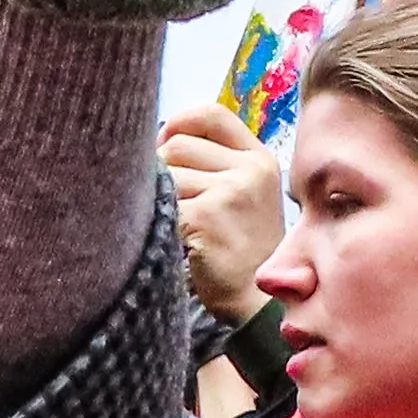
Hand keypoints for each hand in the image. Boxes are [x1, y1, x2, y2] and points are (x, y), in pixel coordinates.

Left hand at [162, 105, 280, 323]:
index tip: (163, 141)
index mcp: (259, 160)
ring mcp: (229, 192)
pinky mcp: (205, 216)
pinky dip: (158, 220)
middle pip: (179, 144)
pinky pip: (161, 203)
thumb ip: (218, 165)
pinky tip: (171, 239)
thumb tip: (162, 140)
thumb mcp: (248, 197)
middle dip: (161, 167)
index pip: (212, 115)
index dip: (180, 122)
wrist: (259, 303)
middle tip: (167, 199)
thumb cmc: (244, 251)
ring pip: (165, 173)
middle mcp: (249, 170)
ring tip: (175, 224)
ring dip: (159, 198)